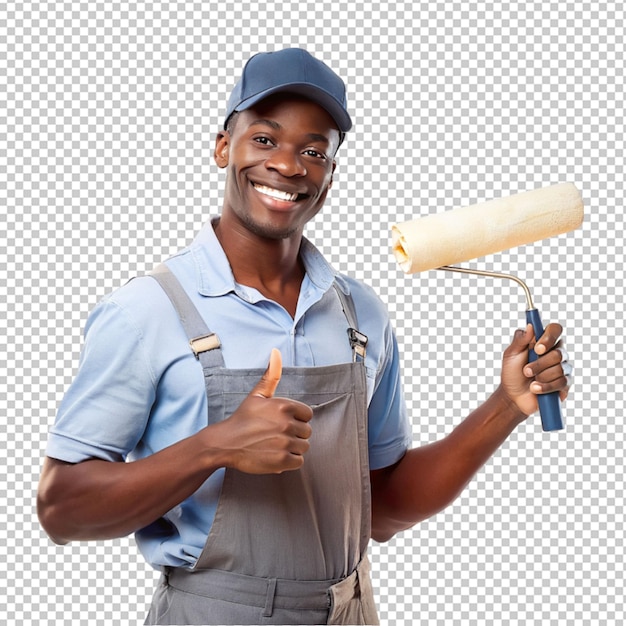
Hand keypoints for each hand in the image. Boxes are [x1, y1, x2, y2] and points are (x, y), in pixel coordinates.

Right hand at [217, 349, 313, 473]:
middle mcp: (287, 424)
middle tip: (275, 435)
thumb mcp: (257, 395)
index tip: (281, 422)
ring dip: (292, 448)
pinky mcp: (282, 461)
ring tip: (274, 445)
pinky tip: (274, 455)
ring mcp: (285, 443)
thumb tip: (276, 351)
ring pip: (303, 447)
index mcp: (285, 406)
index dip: (296, 419)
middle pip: (307, 432)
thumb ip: (271, 375)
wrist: (225, 443)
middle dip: (294, 434)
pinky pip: (299, 461)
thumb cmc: (243, 418)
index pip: (308, 414)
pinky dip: (289, 461)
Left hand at [500, 323, 571, 417]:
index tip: (537, 348)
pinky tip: (535, 389)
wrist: (513, 396)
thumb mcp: (511, 354)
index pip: (555, 329)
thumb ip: (520, 339)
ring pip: (560, 368)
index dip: (549, 337)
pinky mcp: (565, 384)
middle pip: (559, 353)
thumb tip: (530, 326)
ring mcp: (563, 368)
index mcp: (543, 342)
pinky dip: (546, 386)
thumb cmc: (512, 372)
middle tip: (526, 371)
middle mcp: (556, 352)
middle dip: (540, 364)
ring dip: (541, 376)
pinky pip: (562, 382)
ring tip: (530, 381)